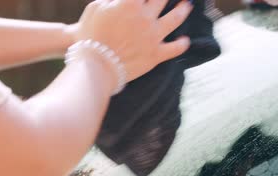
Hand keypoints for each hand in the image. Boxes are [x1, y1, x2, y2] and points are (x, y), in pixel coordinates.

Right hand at [72, 0, 192, 81]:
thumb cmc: (90, 36)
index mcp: (130, 3)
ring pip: (175, 19)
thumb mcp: (95, 9)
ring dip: (183, 9)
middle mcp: (146, 17)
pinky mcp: (156, 54)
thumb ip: (111, 0)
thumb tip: (120, 0)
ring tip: (187, 5)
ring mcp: (153, 36)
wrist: (96, 67)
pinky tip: (185, 40)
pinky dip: (182, 44)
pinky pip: (175, 48)